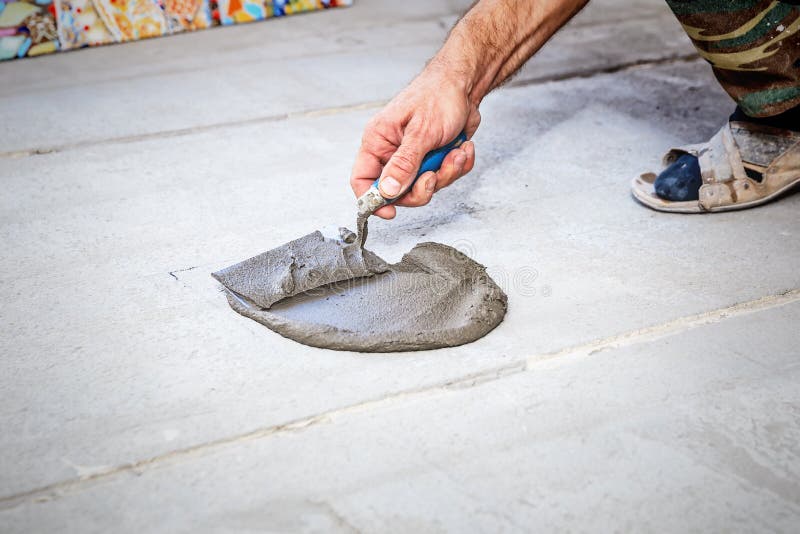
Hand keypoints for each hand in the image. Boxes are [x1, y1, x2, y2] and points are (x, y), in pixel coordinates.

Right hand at [350, 64, 480, 218]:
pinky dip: (457, 166)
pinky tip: (462, 148)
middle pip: (397, 192)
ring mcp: (414, 157)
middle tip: (434, 175)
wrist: (466, 83)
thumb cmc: (438, 95)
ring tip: (455, 152)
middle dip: (422, 188)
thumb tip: (386, 192)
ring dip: (445, 173)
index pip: (362, 180)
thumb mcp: (421, 132)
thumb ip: (403, 165)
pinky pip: (444, 178)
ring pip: (424, 187)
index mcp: (378, 142)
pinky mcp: (434, 159)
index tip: (390, 212)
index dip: (373, 201)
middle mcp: (392, 152)